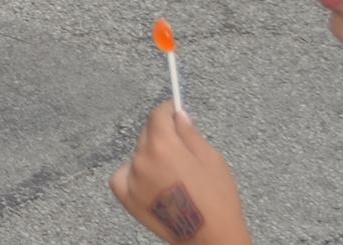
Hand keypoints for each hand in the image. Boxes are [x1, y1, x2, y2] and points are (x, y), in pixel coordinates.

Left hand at [111, 103, 248, 243]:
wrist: (211, 239)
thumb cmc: (218, 201)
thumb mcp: (212, 160)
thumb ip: (191, 134)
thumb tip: (179, 114)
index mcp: (164, 145)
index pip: (157, 115)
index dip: (167, 110)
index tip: (174, 110)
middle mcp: (142, 158)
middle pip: (148, 134)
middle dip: (162, 136)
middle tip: (181, 152)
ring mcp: (131, 178)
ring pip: (138, 155)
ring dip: (151, 157)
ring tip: (173, 176)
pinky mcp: (125, 196)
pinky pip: (124, 174)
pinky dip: (134, 174)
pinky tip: (153, 183)